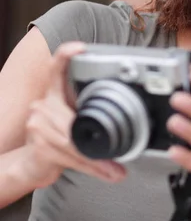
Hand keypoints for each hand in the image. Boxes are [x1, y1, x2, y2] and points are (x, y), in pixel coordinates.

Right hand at [23, 42, 126, 186]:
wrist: (31, 165)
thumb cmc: (57, 141)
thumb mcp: (76, 126)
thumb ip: (98, 124)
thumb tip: (129, 129)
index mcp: (56, 95)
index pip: (56, 70)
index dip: (66, 56)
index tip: (79, 47)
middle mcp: (43, 106)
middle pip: (77, 122)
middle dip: (100, 143)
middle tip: (122, 154)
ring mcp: (38, 125)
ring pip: (77, 143)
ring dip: (99, 159)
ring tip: (115, 170)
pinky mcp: (39, 146)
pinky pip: (72, 156)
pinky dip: (92, 166)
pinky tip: (106, 172)